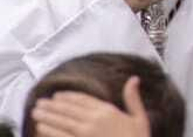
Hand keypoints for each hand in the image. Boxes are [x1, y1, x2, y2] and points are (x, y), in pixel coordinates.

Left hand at [30, 75, 150, 136]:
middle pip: (69, 109)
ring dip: (47, 116)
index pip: (84, 100)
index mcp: (108, 111)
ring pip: (62, 121)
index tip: (57, 95)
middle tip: (39, 102)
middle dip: (52, 105)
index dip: (69, 96)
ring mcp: (85, 133)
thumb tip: (134, 78)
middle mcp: (94, 120)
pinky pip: (61, 136)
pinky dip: (50, 131)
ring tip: (36, 112)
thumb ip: (133, 98)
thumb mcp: (140, 118)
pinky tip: (41, 128)